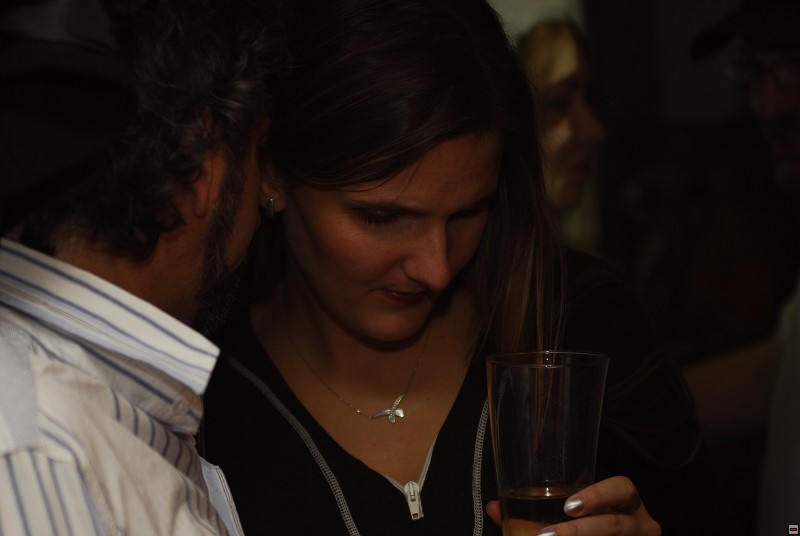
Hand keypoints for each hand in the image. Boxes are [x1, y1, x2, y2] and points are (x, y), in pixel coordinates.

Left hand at [486, 476, 660, 534]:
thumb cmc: (591, 526)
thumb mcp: (573, 516)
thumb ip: (533, 512)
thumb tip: (494, 507)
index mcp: (627, 505)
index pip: (623, 488)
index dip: (598, 494)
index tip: (568, 506)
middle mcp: (640, 525)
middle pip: (615, 526)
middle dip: (579, 532)